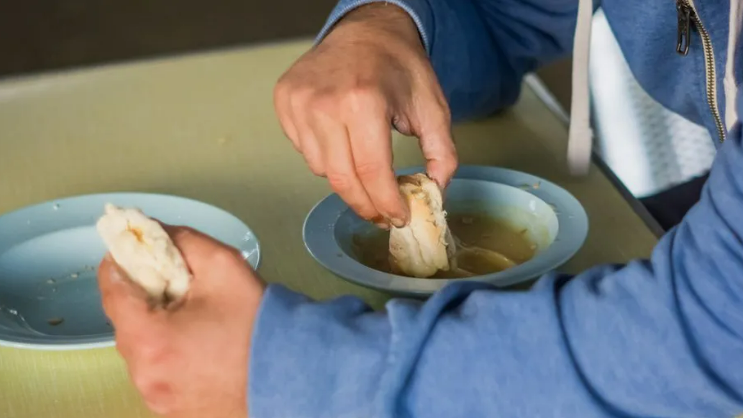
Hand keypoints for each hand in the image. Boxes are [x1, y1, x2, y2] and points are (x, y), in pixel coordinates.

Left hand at [98, 225, 264, 417]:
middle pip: (126, 322)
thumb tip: (153, 231)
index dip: (119, 262)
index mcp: (149, 338)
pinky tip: (199, 347)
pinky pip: (159, 373)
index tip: (132, 249)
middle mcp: (144, 375)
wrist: (294, 373)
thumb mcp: (224, 265)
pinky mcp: (173, 412)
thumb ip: (182, 241)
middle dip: (143, 297)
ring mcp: (157, 398)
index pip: (112, 290)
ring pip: (142, 350)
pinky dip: (169, 355)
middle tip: (173, 283)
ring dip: (156, 328)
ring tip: (192, 318)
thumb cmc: (258, 322)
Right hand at [274, 3, 457, 227]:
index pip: (372, 172)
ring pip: (321, 169)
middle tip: (383, 214)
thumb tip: (436, 192)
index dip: (387, 203)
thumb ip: (442, 153)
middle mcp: (325, 103)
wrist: (366, 29)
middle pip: (342, 179)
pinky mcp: (285, 102)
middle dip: (366, 205)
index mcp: (364, 101)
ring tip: (366, 169)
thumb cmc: (399, 65)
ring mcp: (299, 103)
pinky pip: (304, 151)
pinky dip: (326, 158)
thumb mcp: (433, 106)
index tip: (399, 217)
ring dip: (346, 179)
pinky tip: (344, 143)